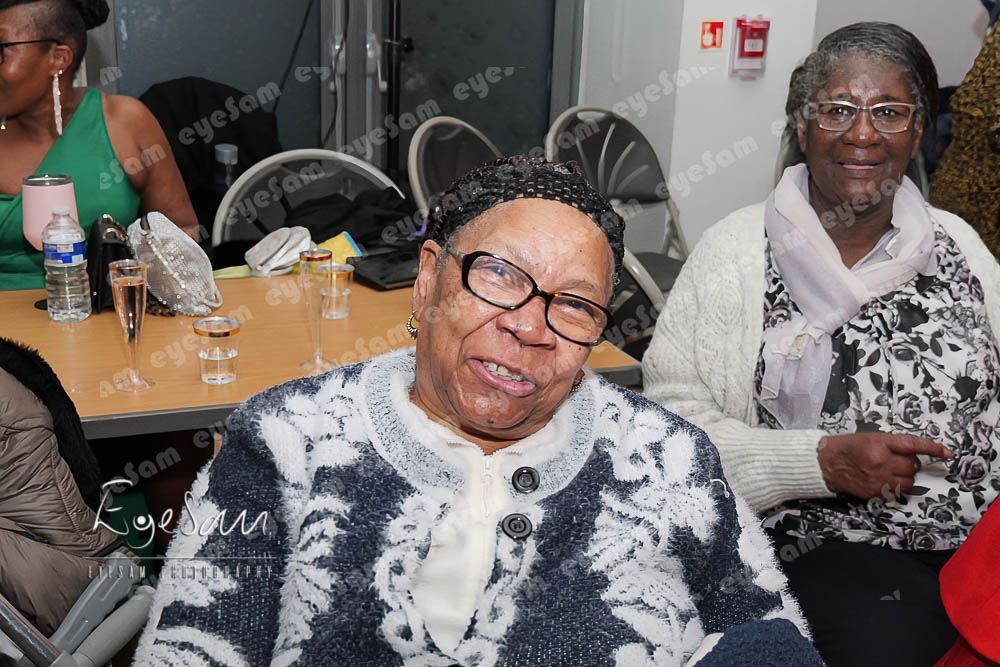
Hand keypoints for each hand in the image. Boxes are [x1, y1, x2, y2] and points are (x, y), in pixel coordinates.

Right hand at [817, 432, 951, 499]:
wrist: (826, 463)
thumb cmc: (848, 448)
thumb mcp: (871, 438)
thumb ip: (893, 445)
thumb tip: (916, 454)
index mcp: (880, 443)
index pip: (912, 445)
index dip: (931, 448)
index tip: (945, 452)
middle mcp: (881, 461)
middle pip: (912, 466)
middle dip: (908, 464)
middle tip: (896, 461)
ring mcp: (878, 479)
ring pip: (908, 482)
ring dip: (904, 477)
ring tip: (889, 472)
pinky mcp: (875, 493)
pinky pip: (897, 493)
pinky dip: (894, 488)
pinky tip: (882, 481)